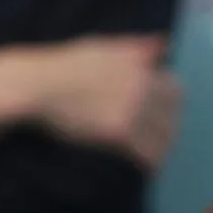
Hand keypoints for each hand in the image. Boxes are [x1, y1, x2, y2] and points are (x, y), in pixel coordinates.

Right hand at [0, 35, 183, 171]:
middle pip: (172, 115)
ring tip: (153, 157)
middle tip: (158, 140)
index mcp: (140, 66)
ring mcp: (132, 109)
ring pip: (164, 136)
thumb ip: (135, 47)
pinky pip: (147, 153)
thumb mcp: (102, 47)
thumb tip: (166, 43)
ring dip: (161, 148)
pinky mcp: (118, 133)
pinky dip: (150, 163)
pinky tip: (146, 169)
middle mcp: (142, 85)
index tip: (162, 116)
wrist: (36, 86)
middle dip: (168, 128)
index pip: (176, 89)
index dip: (170, 106)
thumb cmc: (63, 66)